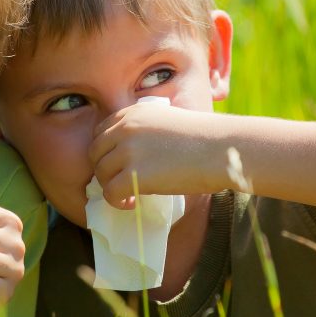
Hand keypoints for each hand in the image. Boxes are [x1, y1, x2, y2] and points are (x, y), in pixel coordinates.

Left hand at [89, 103, 223, 206]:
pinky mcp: (133, 174)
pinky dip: (117, 202)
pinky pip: (110, 192)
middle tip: (121, 182)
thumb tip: (134, 153)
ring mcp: (127, 150)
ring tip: (129, 195)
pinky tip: (132, 203)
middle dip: (105, 169)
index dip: (105, 151)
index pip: (100, 132)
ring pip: (100, 173)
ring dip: (111, 186)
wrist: (220, 148)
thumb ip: (146, 130)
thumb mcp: (167, 120)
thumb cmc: (204, 137)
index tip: (117, 164)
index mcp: (132, 113)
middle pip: (95, 152)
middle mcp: (125, 128)